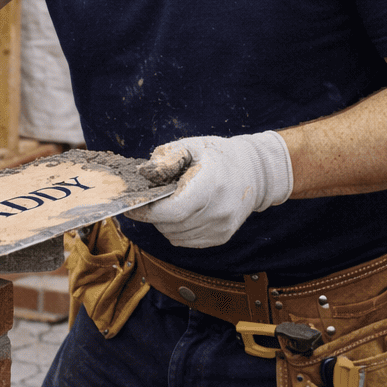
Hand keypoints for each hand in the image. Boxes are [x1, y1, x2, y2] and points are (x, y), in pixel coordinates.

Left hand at [131, 133, 292, 248]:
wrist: (254, 172)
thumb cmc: (218, 156)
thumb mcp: (192, 146)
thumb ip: (166, 157)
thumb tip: (143, 174)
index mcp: (210, 188)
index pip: (171, 212)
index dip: (147, 211)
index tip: (131, 205)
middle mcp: (218, 213)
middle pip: (170, 225)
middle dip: (153, 214)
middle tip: (150, 199)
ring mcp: (221, 228)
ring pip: (174, 236)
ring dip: (164, 223)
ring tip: (169, 202)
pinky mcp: (220, 237)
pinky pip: (185, 241)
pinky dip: (176, 229)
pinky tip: (181, 212)